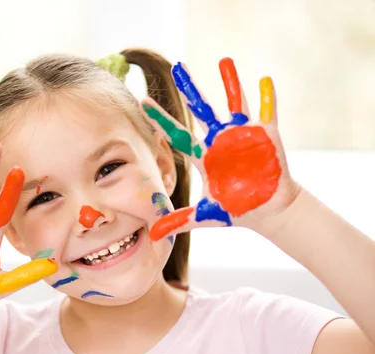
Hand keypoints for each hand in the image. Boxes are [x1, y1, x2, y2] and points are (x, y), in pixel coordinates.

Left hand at [142, 58, 300, 239]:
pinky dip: (267, 97)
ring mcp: (242, 135)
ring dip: (230, 83)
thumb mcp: (205, 214)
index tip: (142, 102)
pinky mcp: (266, 136)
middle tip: (177, 67)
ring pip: (234, 103)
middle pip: (201, 110)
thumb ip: (180, 219)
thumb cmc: (235, 209)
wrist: (267, 210)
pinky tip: (264, 80)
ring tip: (223, 61)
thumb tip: (154, 235)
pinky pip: (267, 112)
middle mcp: (219, 140)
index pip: (176, 134)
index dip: (160, 120)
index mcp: (203, 156)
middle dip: (189, 89)